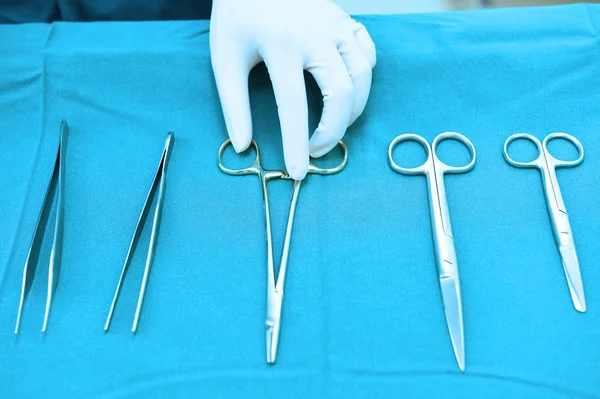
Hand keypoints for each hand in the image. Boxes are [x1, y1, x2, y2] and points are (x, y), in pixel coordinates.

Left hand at [210, 0, 375, 179]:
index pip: (293, 106)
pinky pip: (368, 52)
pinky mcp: (346, 19)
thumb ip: (233, 104)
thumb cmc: (237, 14)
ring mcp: (336, 24)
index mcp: (281, 44)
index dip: (296, 144)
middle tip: (316, 151)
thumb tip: (243, 146)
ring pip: (363, 75)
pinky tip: (346, 91)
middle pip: (341, 93)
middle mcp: (315, 34)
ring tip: (333, 128)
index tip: (298, 172)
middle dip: (333, 131)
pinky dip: (364, 78)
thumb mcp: (224, 57)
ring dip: (353, 111)